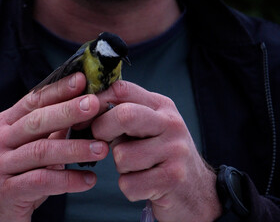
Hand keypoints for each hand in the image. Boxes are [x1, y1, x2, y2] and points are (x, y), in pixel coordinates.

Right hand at [0, 72, 108, 221]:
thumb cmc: (17, 172)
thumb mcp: (29, 146)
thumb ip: (51, 129)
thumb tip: (85, 107)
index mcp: (6, 123)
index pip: (33, 101)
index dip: (58, 90)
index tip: (82, 80)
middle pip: (36, 122)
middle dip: (67, 111)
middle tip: (94, 105)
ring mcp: (0, 165)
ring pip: (40, 151)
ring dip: (74, 149)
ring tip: (101, 149)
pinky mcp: (7, 191)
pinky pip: (41, 182)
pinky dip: (68, 180)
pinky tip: (88, 180)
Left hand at [92, 80, 221, 221]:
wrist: (197, 190)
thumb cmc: (160, 155)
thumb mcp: (148, 127)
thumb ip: (122, 114)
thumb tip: (82, 111)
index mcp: (161, 106)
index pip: (121, 89)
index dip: (95, 102)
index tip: (83, 119)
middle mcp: (171, 123)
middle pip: (124, 115)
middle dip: (103, 130)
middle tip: (102, 143)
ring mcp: (175, 150)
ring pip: (122, 156)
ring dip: (121, 168)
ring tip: (137, 168)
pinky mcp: (173, 178)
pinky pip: (129, 184)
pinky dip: (130, 188)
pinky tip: (145, 185)